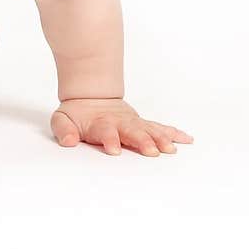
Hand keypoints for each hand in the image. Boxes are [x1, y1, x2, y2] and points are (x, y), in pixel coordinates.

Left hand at [51, 97, 193, 156]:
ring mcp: (133, 123)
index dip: (109, 139)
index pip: (105, 132)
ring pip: (149, 130)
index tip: (114, 150)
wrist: (91, 97)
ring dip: (160, 139)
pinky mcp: (142, 124)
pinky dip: (173, 133)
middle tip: (151, 151)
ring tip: (171, 149)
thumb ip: (63, 130)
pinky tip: (187, 139)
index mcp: (100, 124)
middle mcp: (120, 123)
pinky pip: (160, 128)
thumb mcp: (62, 119)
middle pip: (132, 131)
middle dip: (141, 141)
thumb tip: (68, 141)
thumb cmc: (77, 113)